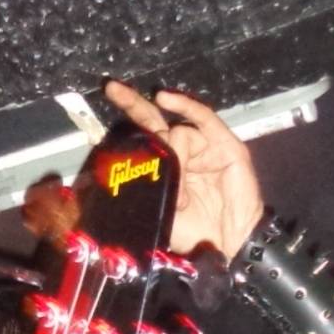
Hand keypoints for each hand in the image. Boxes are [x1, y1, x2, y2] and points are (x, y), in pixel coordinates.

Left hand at [104, 80, 263, 259]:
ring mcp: (204, 147)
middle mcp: (184, 152)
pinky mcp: (224, 145)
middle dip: (133, 104)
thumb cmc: (194, 231)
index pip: (145, 138)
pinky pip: (203, 118)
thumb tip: (128, 164)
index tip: (107, 105)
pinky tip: (166, 100)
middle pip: (155, 120)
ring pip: (179, 132)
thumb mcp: (159, 206)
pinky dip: (185, 106)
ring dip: (176, 159)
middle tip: (112, 90)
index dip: (128, 122)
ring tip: (182, 194)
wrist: (226, 243)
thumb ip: (147, 183)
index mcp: (167, 167)